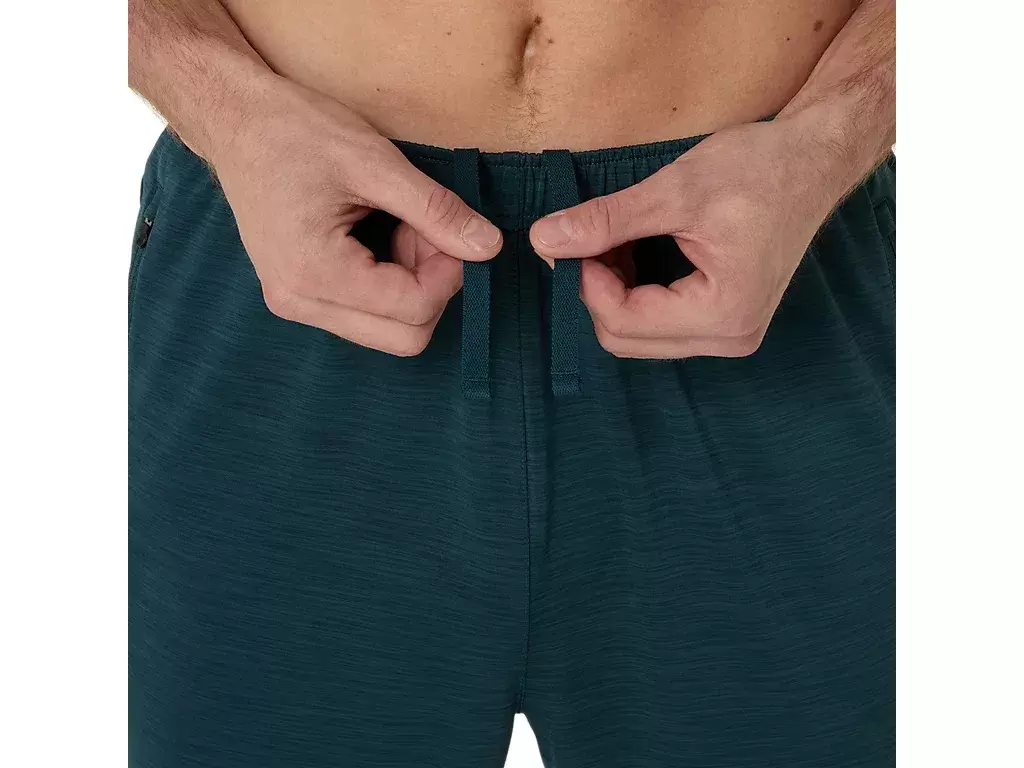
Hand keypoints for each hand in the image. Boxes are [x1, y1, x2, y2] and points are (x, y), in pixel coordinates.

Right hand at [209, 76, 502, 355]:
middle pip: (405, 338)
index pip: (414, 311)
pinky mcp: (300, 297)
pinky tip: (380, 236)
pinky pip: (367, 315)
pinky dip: (389, 284)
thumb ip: (436, 210)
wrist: (235, 121)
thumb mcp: (375, 162)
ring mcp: (297, 305)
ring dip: (412, 286)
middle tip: (424, 231)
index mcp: (314, 274)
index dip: (449, 273)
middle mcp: (301, 304)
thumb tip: (489, 247)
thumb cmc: (295, 131)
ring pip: (389, 331)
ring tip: (398, 226)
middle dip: (431, 287)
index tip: (446, 228)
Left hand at [529, 118, 842, 358]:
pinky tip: (634, 249)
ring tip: (617, 237)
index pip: (622, 321)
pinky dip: (634, 290)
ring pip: (637, 334)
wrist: (815, 159)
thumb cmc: (760, 168)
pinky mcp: (725, 322)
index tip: (572, 235)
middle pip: (625, 337)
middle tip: (590, 235)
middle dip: (596, 289)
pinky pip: (658, 323)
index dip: (583, 280)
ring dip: (613, 290)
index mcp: (724, 314)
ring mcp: (729, 334)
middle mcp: (729, 338)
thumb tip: (544, 240)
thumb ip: (606, 221)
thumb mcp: (675, 190)